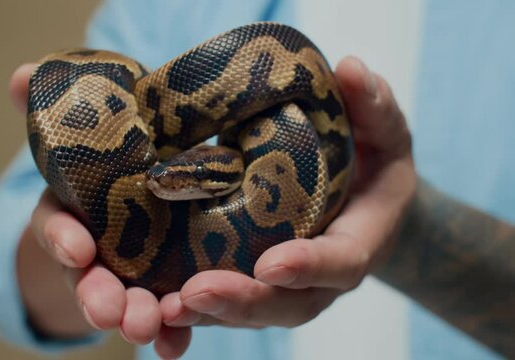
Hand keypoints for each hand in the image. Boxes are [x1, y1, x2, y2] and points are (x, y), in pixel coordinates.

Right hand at [11, 64, 189, 357]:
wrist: (151, 189)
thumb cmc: (117, 160)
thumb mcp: (92, 133)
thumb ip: (59, 111)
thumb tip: (21, 75)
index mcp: (76, 212)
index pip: (59, 225)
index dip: (63, 236)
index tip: (76, 246)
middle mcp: (99, 250)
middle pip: (91, 276)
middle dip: (97, 294)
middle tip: (110, 310)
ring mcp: (134, 274)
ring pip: (129, 300)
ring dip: (136, 317)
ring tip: (147, 329)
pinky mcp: (170, 288)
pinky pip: (169, 315)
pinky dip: (171, 333)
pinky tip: (176, 345)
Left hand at [159, 57, 415, 334]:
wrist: (359, 197)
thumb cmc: (373, 162)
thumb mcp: (383, 131)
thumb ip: (373, 105)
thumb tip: (348, 67)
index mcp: (359, 240)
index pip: (341, 262)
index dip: (309, 267)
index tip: (270, 264)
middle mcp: (323, 276)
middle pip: (288, 304)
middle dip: (244, 301)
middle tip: (196, 292)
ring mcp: (290, 286)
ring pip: (254, 313)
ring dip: (210, 314)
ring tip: (166, 307)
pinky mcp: (258, 282)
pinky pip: (229, 305)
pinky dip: (196, 312)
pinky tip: (157, 304)